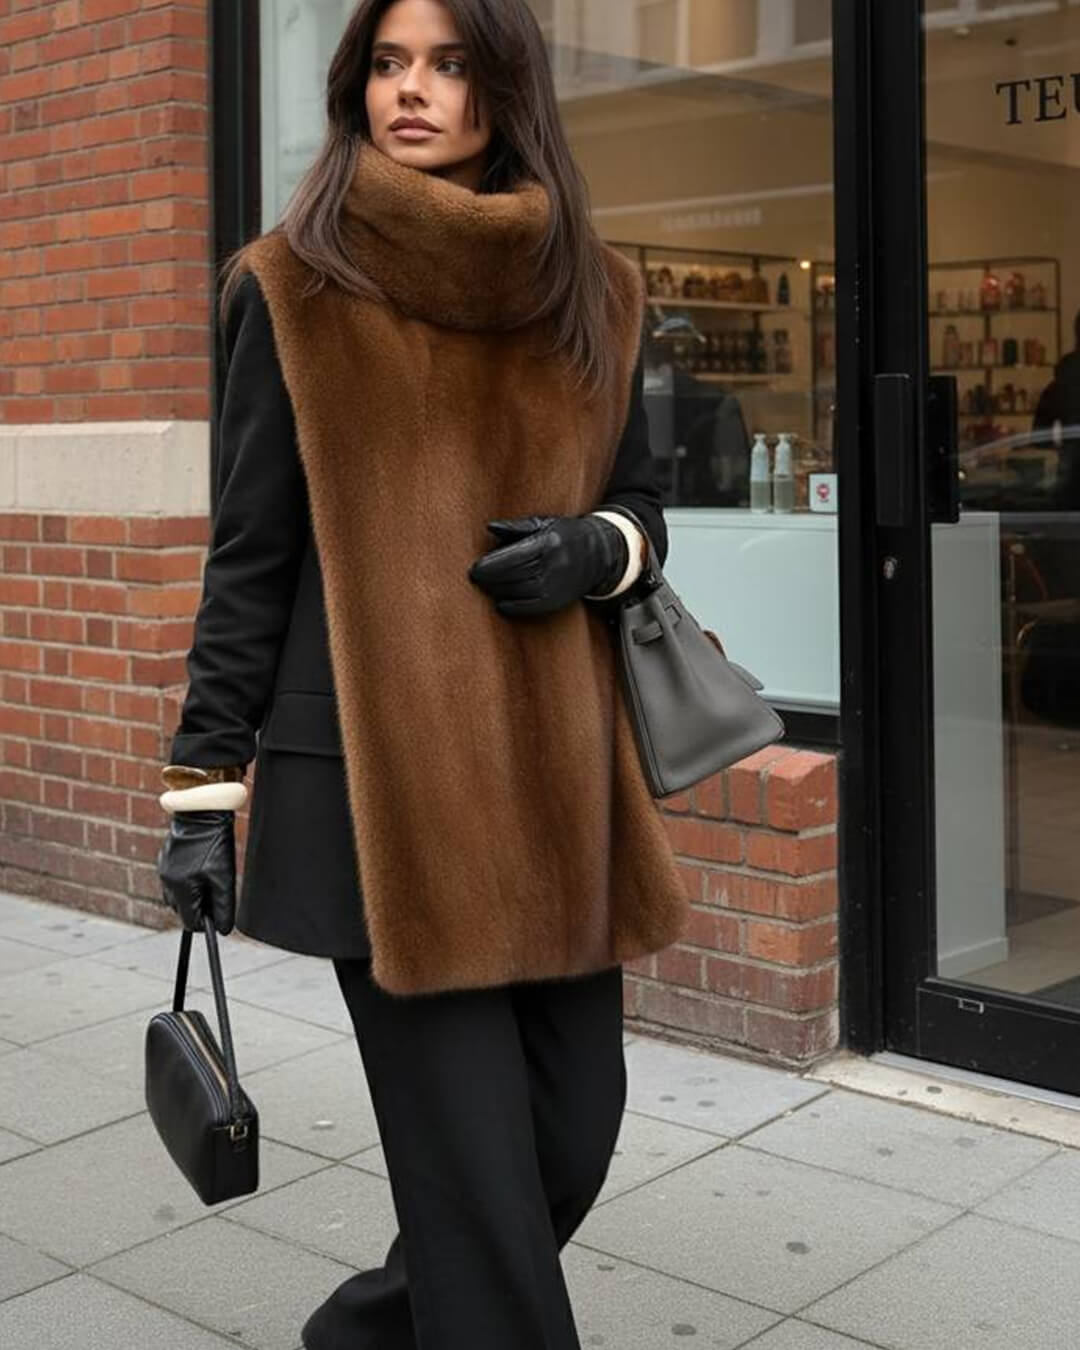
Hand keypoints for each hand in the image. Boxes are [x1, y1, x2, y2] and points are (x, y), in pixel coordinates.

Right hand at [156, 810, 236, 933]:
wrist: (202, 811)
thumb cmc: (214, 843)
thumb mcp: (224, 877)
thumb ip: (223, 906)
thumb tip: (223, 930)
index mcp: (179, 889)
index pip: (190, 922)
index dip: (207, 923)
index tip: (220, 916)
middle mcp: (167, 881)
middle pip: (183, 910)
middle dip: (201, 907)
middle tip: (219, 892)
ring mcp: (164, 869)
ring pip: (179, 895)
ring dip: (195, 893)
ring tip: (211, 876)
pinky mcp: (166, 858)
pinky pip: (176, 879)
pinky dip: (189, 879)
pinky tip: (202, 866)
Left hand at [467, 514, 626, 617]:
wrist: (598, 554)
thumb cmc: (564, 535)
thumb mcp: (544, 523)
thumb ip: (516, 527)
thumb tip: (490, 527)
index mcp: (548, 543)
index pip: (514, 557)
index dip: (491, 565)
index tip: (475, 568)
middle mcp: (554, 566)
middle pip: (514, 576)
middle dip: (490, 579)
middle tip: (475, 577)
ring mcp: (556, 586)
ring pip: (519, 593)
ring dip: (498, 591)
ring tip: (485, 586)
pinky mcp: (556, 602)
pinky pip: (529, 608)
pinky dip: (511, 606)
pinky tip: (500, 601)